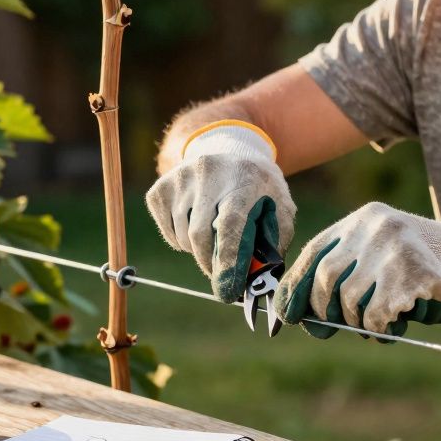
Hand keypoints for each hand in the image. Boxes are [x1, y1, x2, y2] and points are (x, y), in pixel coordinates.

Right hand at [145, 120, 296, 302]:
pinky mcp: (160, 188)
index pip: (230, 225)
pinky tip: (197, 226)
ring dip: (198, 251)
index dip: (228, 262)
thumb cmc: (258, 187)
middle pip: (199, 234)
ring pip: (182, 236)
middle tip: (222, 275)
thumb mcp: (280, 205)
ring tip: (214, 240)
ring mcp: (180, 178)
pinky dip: (182, 241)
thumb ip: (276, 241)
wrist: (229, 149)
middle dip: (210, 263)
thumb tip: (261, 281)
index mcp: (243, 178)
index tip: (228, 291)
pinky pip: (168, 232)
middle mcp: (208, 173)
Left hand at [274, 202, 440, 338]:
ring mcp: (395, 246)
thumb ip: (342, 278)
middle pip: (325, 277)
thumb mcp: (379, 262)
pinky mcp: (415, 271)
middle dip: (325, 310)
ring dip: (360, 323)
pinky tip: (396, 325)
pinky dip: (380, 328)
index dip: (293, 288)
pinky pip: (378, 313)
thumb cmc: (422, 272)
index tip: (283, 317)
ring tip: (380, 324)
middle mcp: (375, 225)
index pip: (313, 253)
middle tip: (338, 327)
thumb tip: (297, 316)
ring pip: (350, 299)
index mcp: (361, 220)